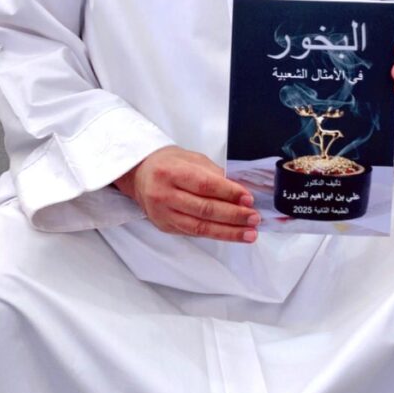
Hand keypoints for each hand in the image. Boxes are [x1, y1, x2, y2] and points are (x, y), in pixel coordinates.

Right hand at [113, 145, 259, 243]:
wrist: (140, 174)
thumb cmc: (168, 164)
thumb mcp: (191, 158)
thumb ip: (214, 173)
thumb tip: (239, 191)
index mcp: (170, 172)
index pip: (204, 185)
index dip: (229, 193)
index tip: (248, 198)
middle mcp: (163, 194)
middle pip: (204, 209)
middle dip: (233, 215)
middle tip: (254, 218)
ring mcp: (163, 213)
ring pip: (200, 227)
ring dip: (228, 232)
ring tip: (249, 233)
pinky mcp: (165, 226)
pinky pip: (194, 232)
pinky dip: (215, 234)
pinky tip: (231, 234)